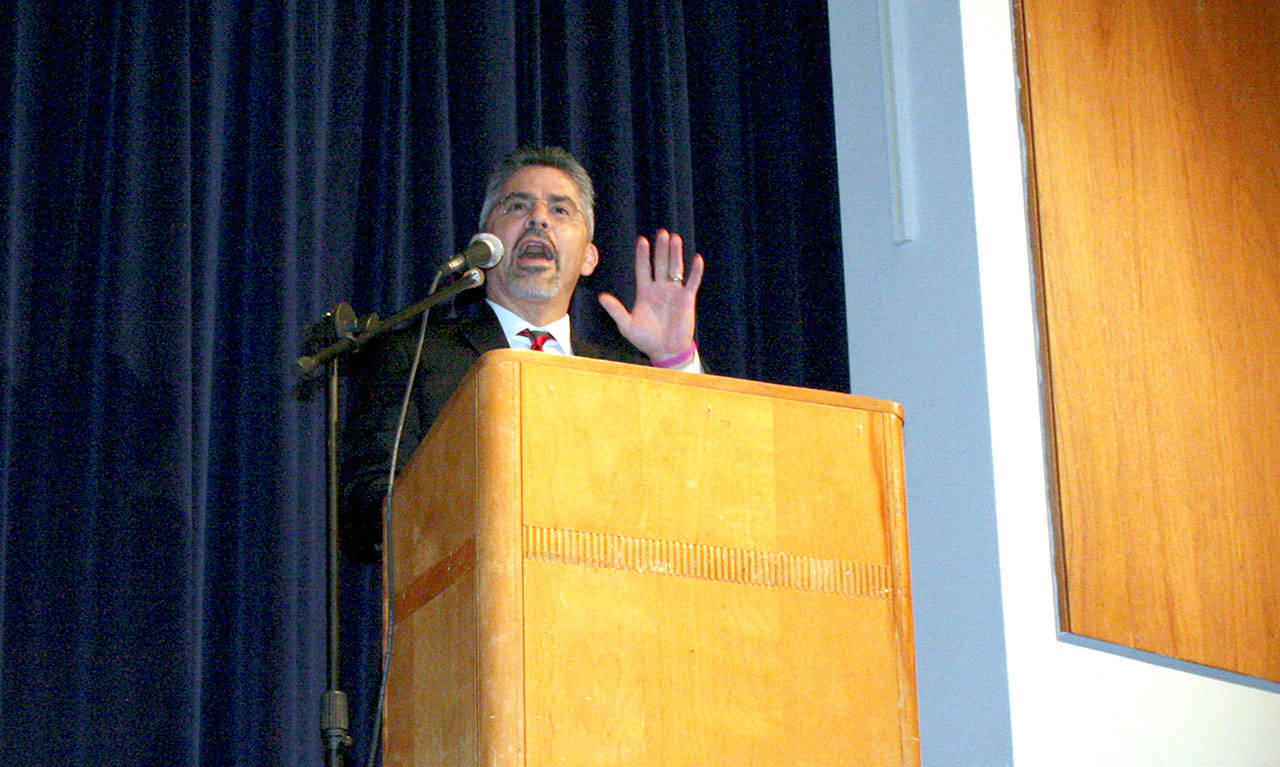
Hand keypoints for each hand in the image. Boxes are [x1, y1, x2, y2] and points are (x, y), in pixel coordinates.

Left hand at [598, 229, 703, 360]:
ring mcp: (674, 292)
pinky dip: (695, 271)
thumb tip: (602, 297)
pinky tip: (696, 258)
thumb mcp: (627, 325)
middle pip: (660, 263)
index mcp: (645, 292)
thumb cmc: (645, 339)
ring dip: (676, 254)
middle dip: (661, 248)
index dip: (643, 255)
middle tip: (662, 232)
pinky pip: (692, 282)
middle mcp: (660, 288)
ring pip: (675, 268)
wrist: (666, 352)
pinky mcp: (687, 299)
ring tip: (675, 238)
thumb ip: (616, 310)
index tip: (642, 240)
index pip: (643, 268)